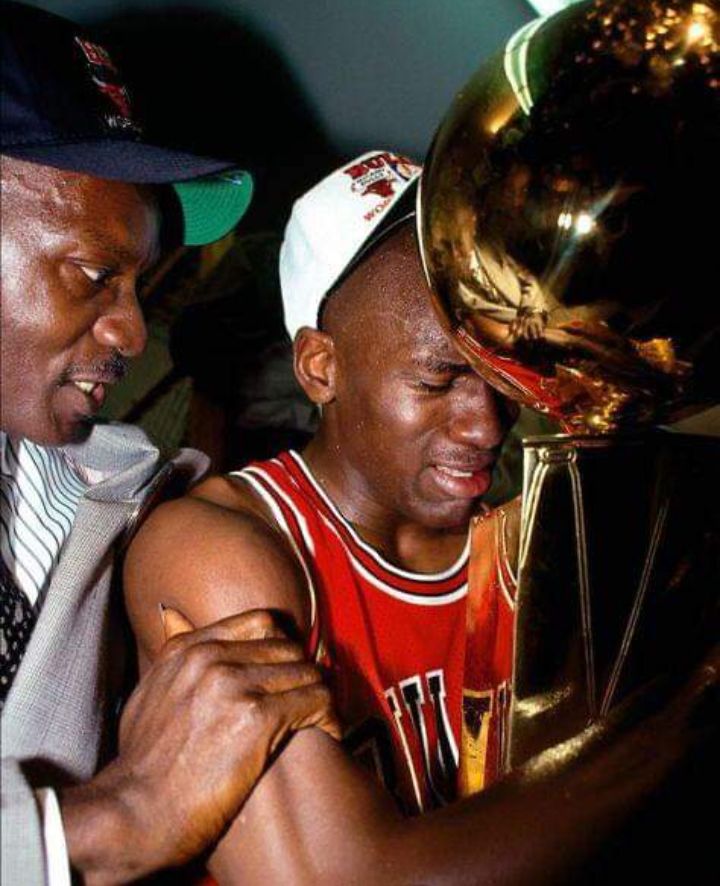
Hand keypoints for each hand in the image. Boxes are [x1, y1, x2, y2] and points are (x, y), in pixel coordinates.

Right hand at [62, 608, 338, 883]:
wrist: (133, 813)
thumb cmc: (142, 767)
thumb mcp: (150, 695)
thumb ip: (176, 664)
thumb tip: (179, 627)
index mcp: (187, 649)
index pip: (260, 623)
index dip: (283, 647)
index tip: (289, 671)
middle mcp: (212, 658)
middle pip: (288, 648)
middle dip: (303, 675)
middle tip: (311, 701)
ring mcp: (235, 684)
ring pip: (307, 672)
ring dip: (319, 697)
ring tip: (323, 720)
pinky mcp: (257, 716)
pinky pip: (316, 700)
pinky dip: (329, 717)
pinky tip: (329, 733)